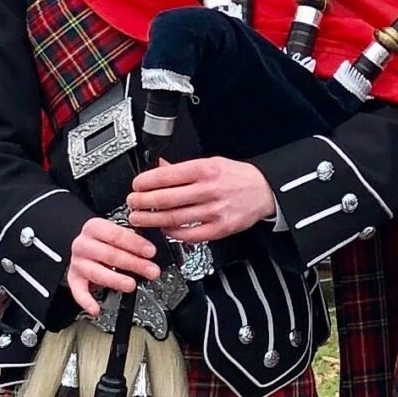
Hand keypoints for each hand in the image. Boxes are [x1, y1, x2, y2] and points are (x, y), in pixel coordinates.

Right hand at [68, 215, 159, 306]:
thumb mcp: (115, 230)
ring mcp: (78, 262)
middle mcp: (83, 244)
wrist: (84, 245)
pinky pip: (78, 292)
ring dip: (116, 280)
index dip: (135, 244)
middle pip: (110, 255)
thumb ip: (130, 238)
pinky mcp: (74, 279)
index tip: (151, 252)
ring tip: (131, 285)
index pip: (116, 235)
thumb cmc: (104, 239)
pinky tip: (96, 308)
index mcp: (94, 228)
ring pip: (97, 273)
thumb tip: (150, 250)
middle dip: (134, 264)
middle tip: (151, 270)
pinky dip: (86, 301)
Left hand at [126, 155, 276, 242]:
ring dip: (152, 219)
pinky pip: (190, 234)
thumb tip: (160, 167)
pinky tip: (164, 230)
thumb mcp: (212, 162)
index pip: (167, 176)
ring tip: (139, 218)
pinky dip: (173, 233)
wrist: (265, 191)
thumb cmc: (238, 176)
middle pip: (166, 198)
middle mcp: (209, 190)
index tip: (136, 186)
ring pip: (174, 218)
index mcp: (205, 169)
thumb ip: (184, 168)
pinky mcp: (219, 229)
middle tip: (132, 203)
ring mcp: (214, 211)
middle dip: (143, 202)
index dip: (146, 182)